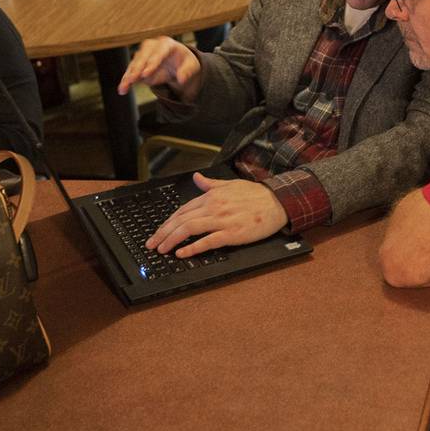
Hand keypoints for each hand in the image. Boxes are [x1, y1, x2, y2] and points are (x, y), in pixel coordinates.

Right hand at [117, 37, 201, 100]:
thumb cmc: (185, 62)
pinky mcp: (138, 63)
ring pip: (134, 64)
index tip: (146, 74)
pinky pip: (131, 71)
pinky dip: (126, 80)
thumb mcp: (192, 66)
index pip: (159, 52)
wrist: (178, 63)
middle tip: (131, 80)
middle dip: (136, 69)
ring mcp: (143, 54)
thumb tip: (182, 79)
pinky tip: (122, 89)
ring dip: (128, 76)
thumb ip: (187, 71)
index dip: (152, 63)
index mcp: (167, 44)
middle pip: (142, 56)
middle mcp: (152, 47)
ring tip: (123, 88)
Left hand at [145, 176, 287, 255]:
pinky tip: (182, 253)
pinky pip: (207, 241)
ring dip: (172, 240)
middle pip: (181, 220)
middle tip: (152, 244)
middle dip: (163, 233)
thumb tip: (196, 177)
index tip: (158, 231)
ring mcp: (222, 220)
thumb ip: (211, 184)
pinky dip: (192, 248)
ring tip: (162, 250)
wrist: (277, 202)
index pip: (183, 209)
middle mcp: (213, 206)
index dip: (168, 221)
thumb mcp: (230, 185)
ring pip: (189, 229)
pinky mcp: (232, 233)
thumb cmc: (255, 194)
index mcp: (212, 195)